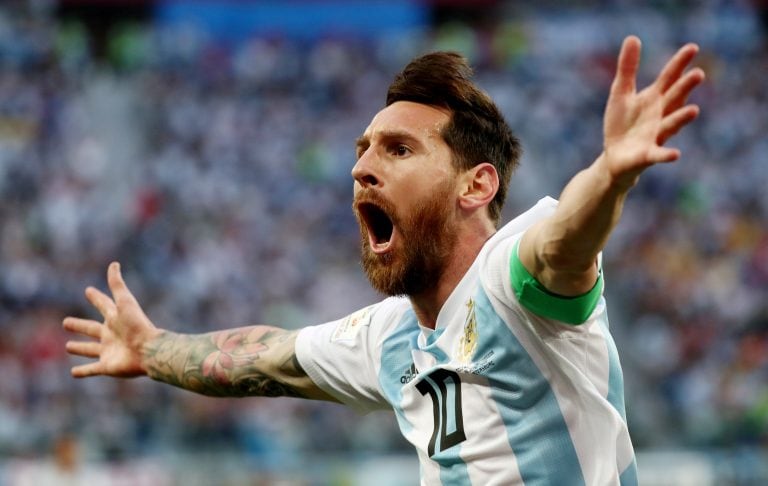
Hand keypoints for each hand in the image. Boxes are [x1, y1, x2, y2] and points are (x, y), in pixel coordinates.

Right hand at [63, 262, 160, 377]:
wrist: (149, 350)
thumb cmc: (137, 325)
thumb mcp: (125, 302)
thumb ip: (117, 284)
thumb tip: (114, 263)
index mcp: (115, 318)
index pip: (103, 305)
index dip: (96, 298)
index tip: (89, 290)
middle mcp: (111, 334)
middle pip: (91, 329)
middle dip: (79, 326)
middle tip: (65, 322)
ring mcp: (108, 351)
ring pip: (90, 349)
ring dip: (80, 348)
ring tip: (68, 347)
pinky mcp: (107, 366)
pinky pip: (92, 369)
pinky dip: (83, 371)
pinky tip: (73, 372)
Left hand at [601, 36, 704, 187]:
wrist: (614, 157)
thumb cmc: (621, 124)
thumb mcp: (621, 93)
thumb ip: (628, 68)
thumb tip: (633, 37)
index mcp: (654, 99)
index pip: (669, 78)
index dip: (679, 64)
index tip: (692, 47)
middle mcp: (660, 115)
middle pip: (674, 99)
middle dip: (685, 88)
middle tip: (698, 74)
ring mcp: (656, 135)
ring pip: (671, 125)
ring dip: (682, 118)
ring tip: (694, 110)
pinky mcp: (647, 155)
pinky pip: (659, 154)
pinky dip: (667, 154)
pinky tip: (675, 154)